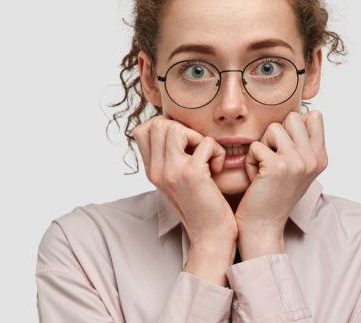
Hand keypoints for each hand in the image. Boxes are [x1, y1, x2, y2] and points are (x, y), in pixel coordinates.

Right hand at [133, 116, 236, 246]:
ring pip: (175, 128)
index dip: (165, 127)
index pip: (142, 130)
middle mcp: (157, 171)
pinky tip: (218, 169)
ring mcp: (172, 172)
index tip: (184, 143)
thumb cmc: (201, 208)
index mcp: (152, 171)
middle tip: (197, 150)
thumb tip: (174, 130)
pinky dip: (217, 151)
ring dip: (198, 137)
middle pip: (158, 124)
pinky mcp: (193, 175)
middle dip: (183, 129)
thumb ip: (169, 160)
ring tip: (206, 157)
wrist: (211, 237)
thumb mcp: (177, 182)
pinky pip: (206, 142)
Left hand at [236, 110, 327, 257]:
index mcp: (321, 157)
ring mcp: (298, 162)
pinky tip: (255, 178)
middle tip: (272, 159)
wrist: (263, 226)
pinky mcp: (278, 166)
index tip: (285, 150)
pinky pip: (256, 145)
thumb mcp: (297, 168)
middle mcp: (314, 159)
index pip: (314, 116)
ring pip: (273, 128)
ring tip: (263, 168)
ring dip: (262, 146)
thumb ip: (303, 143)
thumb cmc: (273, 195)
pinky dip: (250, 161)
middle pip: (292, 117)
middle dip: (275, 134)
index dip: (292, 127)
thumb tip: (303, 112)